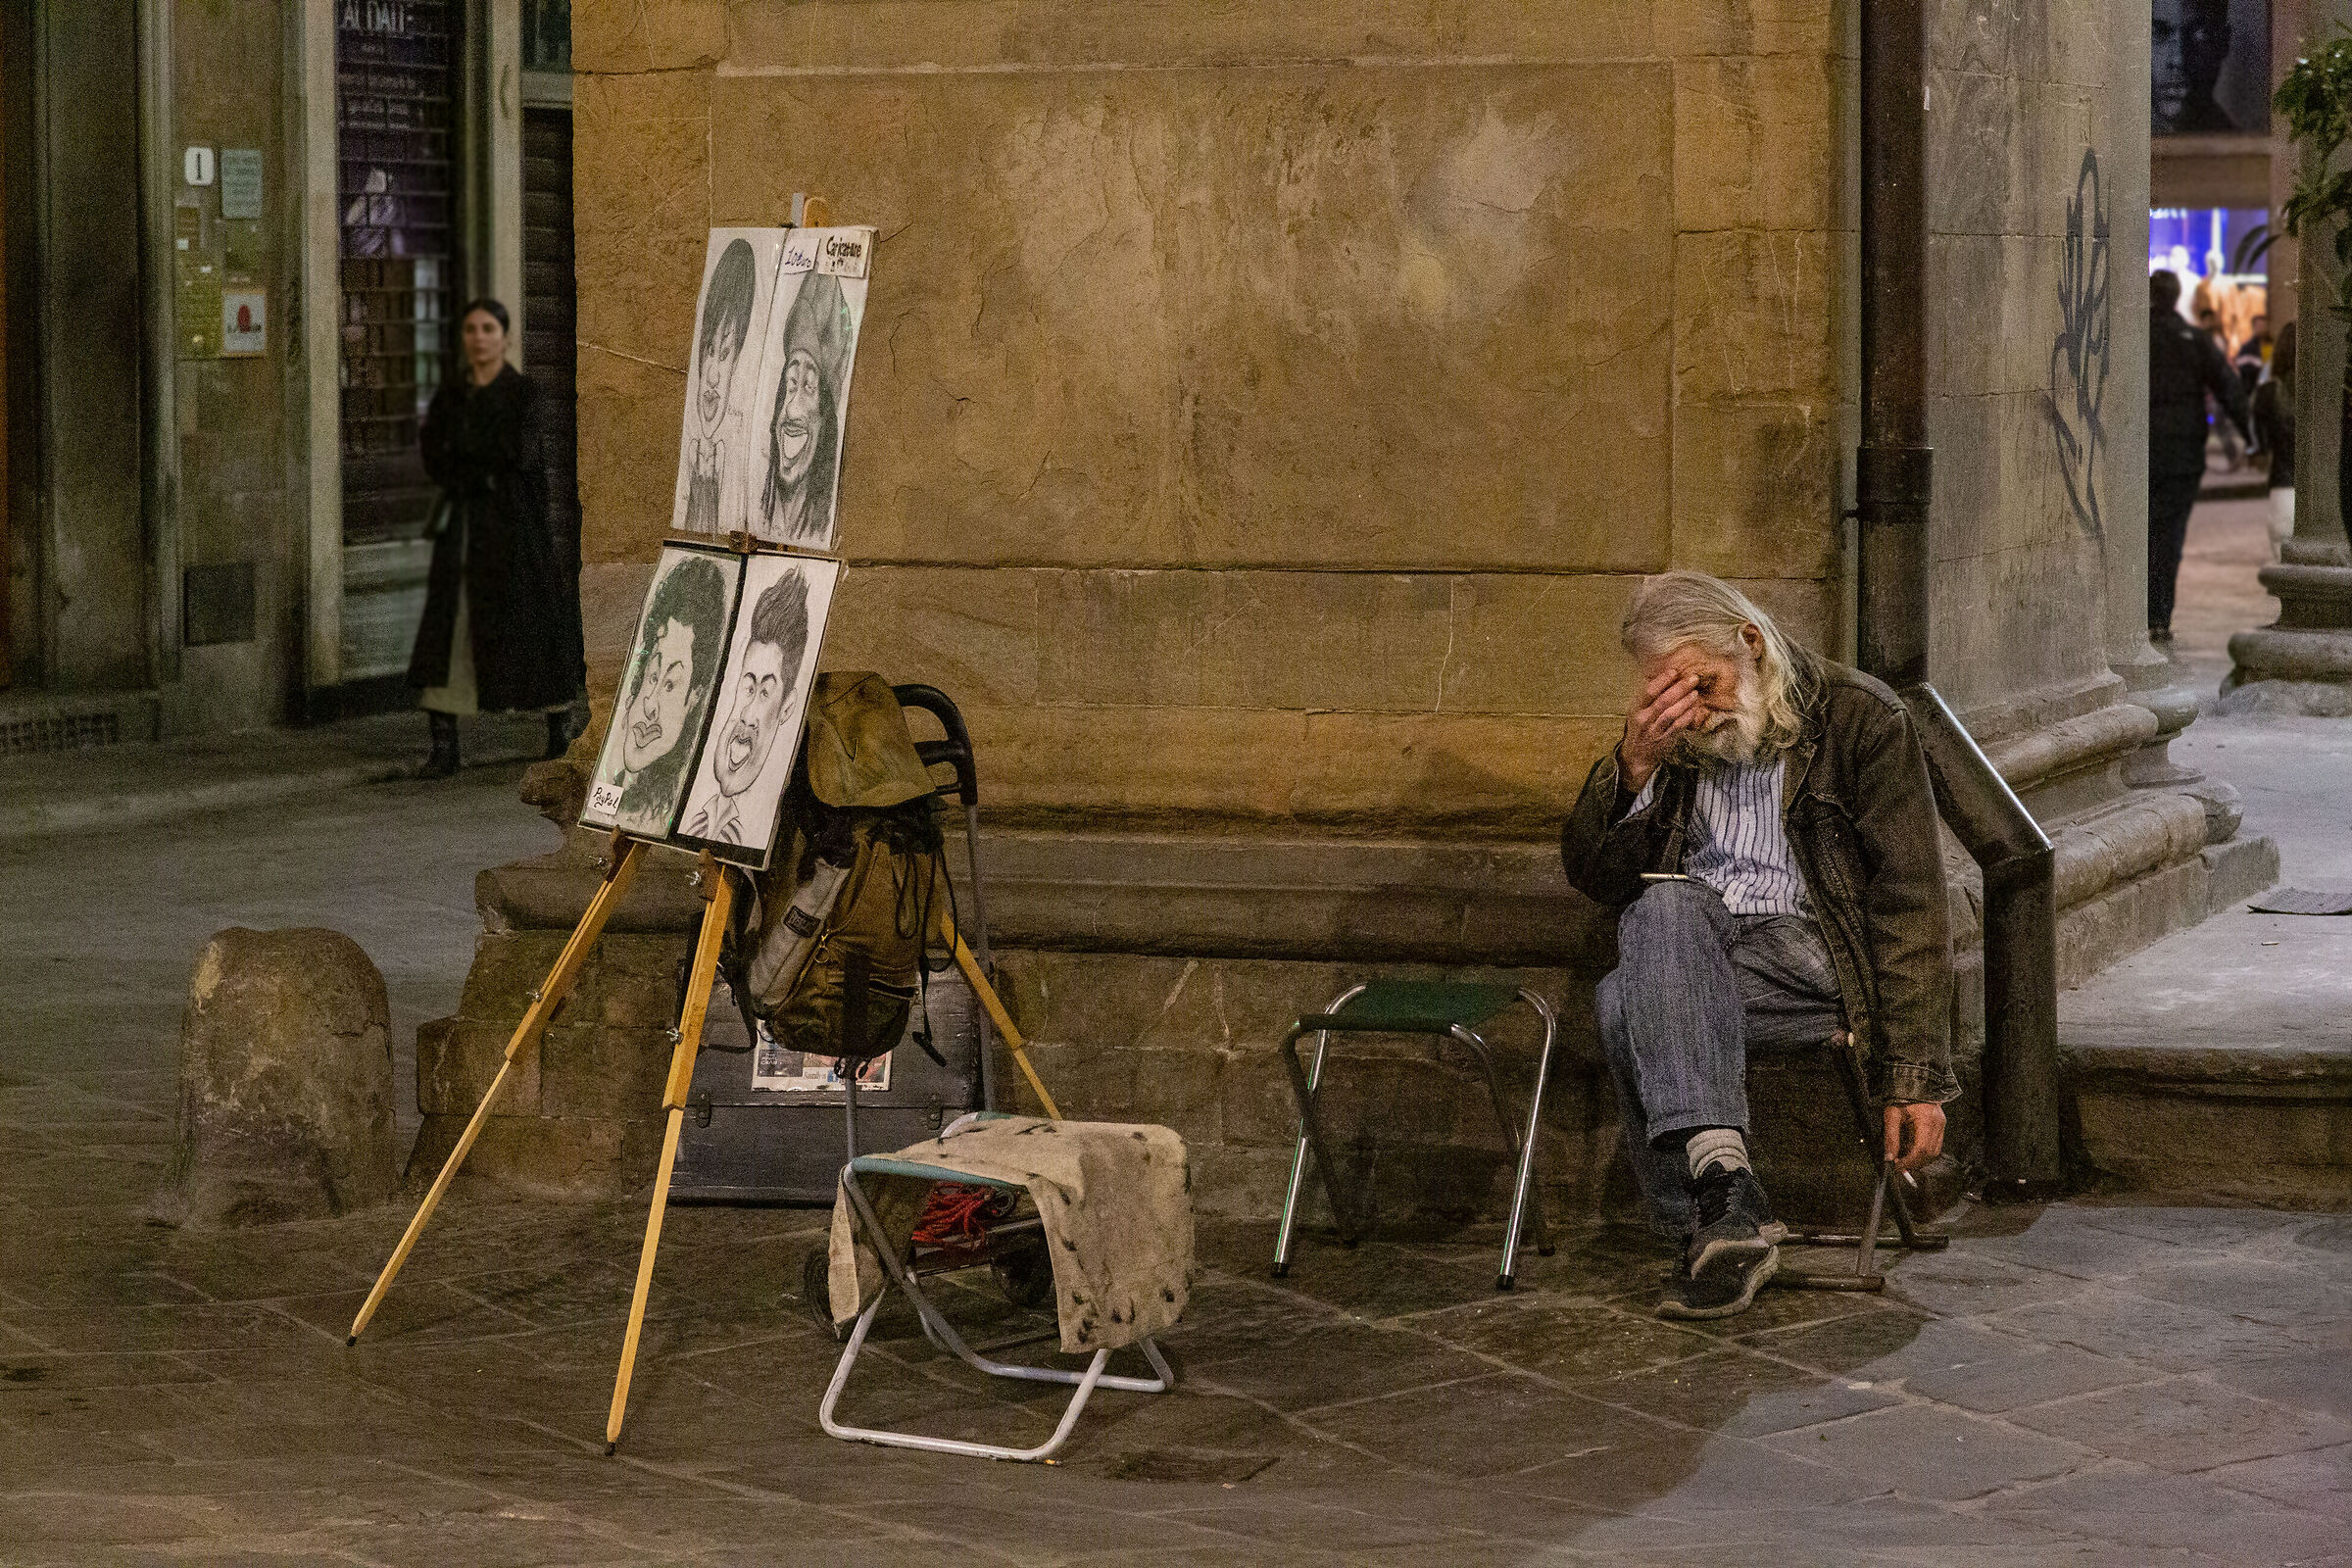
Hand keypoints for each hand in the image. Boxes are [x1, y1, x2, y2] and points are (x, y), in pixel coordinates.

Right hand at [1617, 669, 1701, 793]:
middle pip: (1664, 700)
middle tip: (1693, 678)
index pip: (1649, 691)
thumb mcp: (1637, 711)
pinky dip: (1688, 716)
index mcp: (1636, 709)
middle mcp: (1644, 719)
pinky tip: (1695, 708)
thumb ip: (1649, 698)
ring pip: (1672, 713)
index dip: (1662, 680)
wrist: (1636, 756)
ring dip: (1686, 701)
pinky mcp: (1665, 740)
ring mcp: (1655, 730)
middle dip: (1680, 688)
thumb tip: (1665, 677)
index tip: (1675, 671)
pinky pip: (1678, 726)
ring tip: (1696, 692)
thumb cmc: (1639, 729)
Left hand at [1883, 1102, 1945, 1172]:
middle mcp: (1938, 1124)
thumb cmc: (1901, 1097)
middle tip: (1899, 1164)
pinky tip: (1910, 1149)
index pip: (1921, 1150)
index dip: (1909, 1161)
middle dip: (1914, 1162)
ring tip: (1903, 1157)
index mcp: (1927, 1121)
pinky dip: (1923, 1151)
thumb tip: (1889, 1158)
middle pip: (1930, 1154)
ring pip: (1934, 1152)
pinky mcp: (1940, 1125)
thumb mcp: (1891, 1115)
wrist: (1913, 1082)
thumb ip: (1891, 1138)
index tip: (1897, 1166)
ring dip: (1919, 1159)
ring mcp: (1941, 1125)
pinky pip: (1934, 1145)